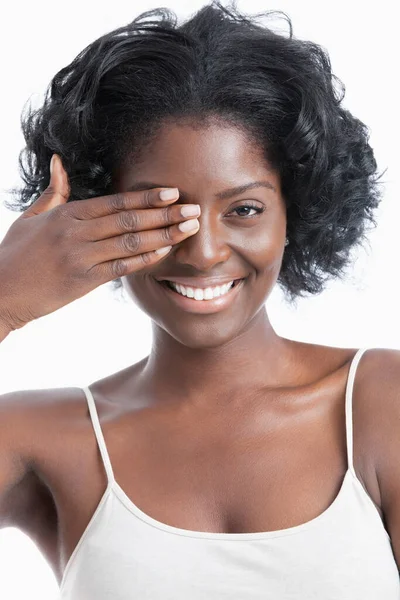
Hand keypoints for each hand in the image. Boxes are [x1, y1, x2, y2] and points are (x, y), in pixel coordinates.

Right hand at [0, 154, 200, 330]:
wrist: (1, 292)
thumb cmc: (14, 255)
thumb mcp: (31, 219)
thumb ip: (53, 193)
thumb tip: (57, 161)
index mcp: (67, 215)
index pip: (115, 201)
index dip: (146, 197)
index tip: (172, 192)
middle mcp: (77, 233)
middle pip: (129, 219)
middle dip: (165, 214)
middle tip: (194, 208)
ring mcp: (81, 257)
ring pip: (130, 241)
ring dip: (164, 234)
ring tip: (189, 228)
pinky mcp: (84, 280)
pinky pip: (122, 267)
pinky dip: (145, 258)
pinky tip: (166, 252)